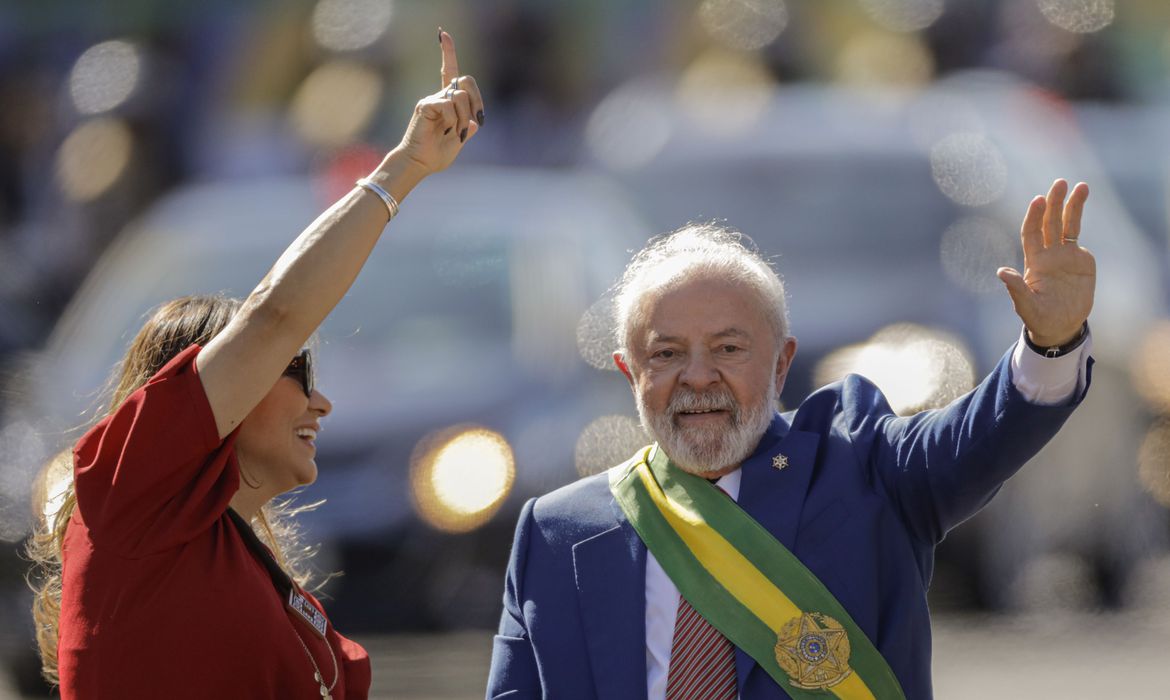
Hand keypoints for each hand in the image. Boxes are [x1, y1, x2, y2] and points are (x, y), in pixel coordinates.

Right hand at [396, 29, 484, 175]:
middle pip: (465, 80)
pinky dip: (453, 120)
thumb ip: (467, 127)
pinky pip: (448, 105)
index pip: (449, 72)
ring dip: (463, 117)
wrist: (420, 163)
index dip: (447, 52)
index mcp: (447, 103)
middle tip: (476, 119)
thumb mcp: (459, 140)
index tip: (443, 34)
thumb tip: (473, 121)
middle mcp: (439, 97)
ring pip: (460, 95)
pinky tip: (447, 130)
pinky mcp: (425, 105)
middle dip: (477, 99)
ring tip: (455, 132)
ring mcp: (432, 100)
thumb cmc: (437, 155)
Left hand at [996, 179, 1095, 346]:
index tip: (1038, 200)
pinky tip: (1081, 200)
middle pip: (1050, 223)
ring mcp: (1065, 256)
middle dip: (1054, 202)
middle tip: (1059, 182)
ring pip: (1068, 225)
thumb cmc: (1040, 319)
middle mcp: (1049, 254)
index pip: (1032, 234)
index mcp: (1035, 263)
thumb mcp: (1027, 307)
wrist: (1061, 326)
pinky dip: (1079, 218)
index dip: (1034, 217)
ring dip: (1072, 205)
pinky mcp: (1081, 261)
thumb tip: (1001, 272)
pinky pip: (1078, 237)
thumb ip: (1016, 290)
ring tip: (1081, 185)